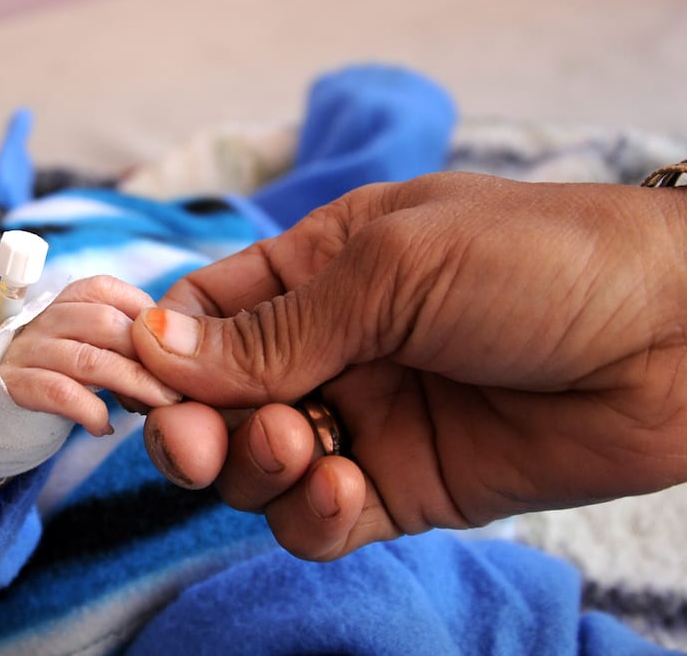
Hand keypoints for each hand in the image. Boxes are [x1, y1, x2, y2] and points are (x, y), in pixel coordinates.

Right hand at [0, 275, 180, 435]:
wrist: (1, 412)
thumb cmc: (64, 376)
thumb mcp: (94, 348)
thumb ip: (126, 339)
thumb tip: (181, 343)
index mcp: (65, 302)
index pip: (106, 289)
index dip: (143, 314)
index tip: (169, 348)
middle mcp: (43, 319)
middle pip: (104, 323)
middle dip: (148, 355)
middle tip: (177, 386)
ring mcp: (26, 351)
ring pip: (87, 359)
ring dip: (132, 383)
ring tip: (159, 405)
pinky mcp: (13, 385)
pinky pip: (58, 393)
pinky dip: (90, 410)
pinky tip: (105, 428)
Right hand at [131, 172, 686, 559]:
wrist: (682, 339)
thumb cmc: (542, 261)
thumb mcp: (393, 271)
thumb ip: (274, 328)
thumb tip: (155, 352)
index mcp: (318, 268)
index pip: (205, 315)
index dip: (163, 354)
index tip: (146, 386)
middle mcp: (331, 345)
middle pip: (216, 401)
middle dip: (195, 427)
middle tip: (198, 445)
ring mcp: (365, 417)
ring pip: (259, 465)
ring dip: (258, 468)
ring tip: (307, 449)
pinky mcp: (404, 485)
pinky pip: (320, 518)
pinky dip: (312, 516)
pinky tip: (346, 489)